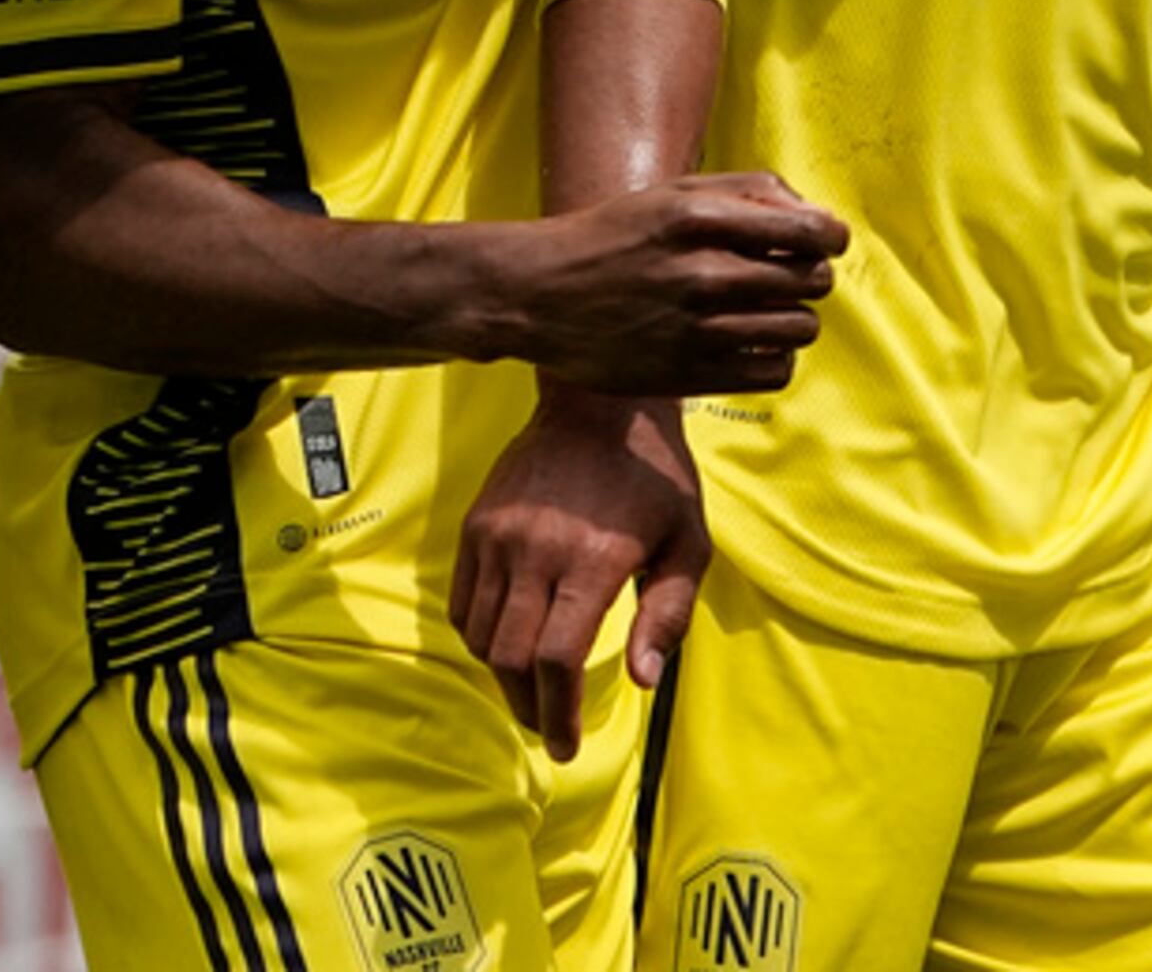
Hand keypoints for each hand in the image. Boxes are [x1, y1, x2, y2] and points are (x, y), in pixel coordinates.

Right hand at [454, 389, 706, 760]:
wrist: (599, 403)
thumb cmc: (655, 479)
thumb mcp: (689, 544)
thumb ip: (667, 615)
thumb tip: (643, 681)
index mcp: (593, 560)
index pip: (557, 658)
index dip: (559, 714)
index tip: (566, 747)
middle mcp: (536, 550)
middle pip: (512, 657)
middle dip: (529, 707)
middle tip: (549, 730)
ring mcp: (498, 535)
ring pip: (481, 635)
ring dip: (503, 677)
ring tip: (531, 693)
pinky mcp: (477, 523)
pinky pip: (463, 602)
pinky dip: (479, 638)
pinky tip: (506, 647)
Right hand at [503, 171, 845, 393]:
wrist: (539, 294)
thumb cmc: (614, 236)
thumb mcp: (673, 192)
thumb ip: (747, 192)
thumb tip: (816, 217)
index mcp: (698, 219)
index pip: (811, 232)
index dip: (831, 238)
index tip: (824, 242)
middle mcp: (700, 274)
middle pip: (811, 281)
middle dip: (810, 276)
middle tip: (785, 276)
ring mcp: (694, 328)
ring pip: (800, 329)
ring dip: (793, 318)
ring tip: (765, 310)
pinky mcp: (688, 374)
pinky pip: (774, 372)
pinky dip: (774, 357)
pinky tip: (749, 342)